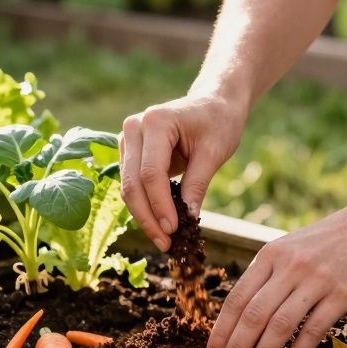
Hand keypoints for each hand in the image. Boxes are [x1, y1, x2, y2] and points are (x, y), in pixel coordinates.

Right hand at [120, 93, 245, 250]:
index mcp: (155, 121)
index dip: (160, 205)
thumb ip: (197, 184)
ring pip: (128, 187)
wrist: (213, 103)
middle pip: (132, 183)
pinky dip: (144, 206)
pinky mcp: (130, 152)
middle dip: (148, 217)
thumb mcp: (214, 152)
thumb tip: (187, 220)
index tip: (174, 230)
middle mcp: (134, 127)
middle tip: (165, 243)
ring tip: (163, 239)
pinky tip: (159, 224)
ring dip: (144, 216)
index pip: (151, 173)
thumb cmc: (218, 122)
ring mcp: (128, 139)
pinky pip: (132, 184)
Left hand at [205, 199, 346, 347]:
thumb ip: (269, 274)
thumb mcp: (291, 247)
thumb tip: (244, 314)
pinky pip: (313, 330)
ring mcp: (316, 280)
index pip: (236, 299)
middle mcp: (289, 267)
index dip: (221, 331)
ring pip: (279, 326)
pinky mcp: (342, 293)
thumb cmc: (332, 240)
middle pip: (252, 316)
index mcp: (270, 255)